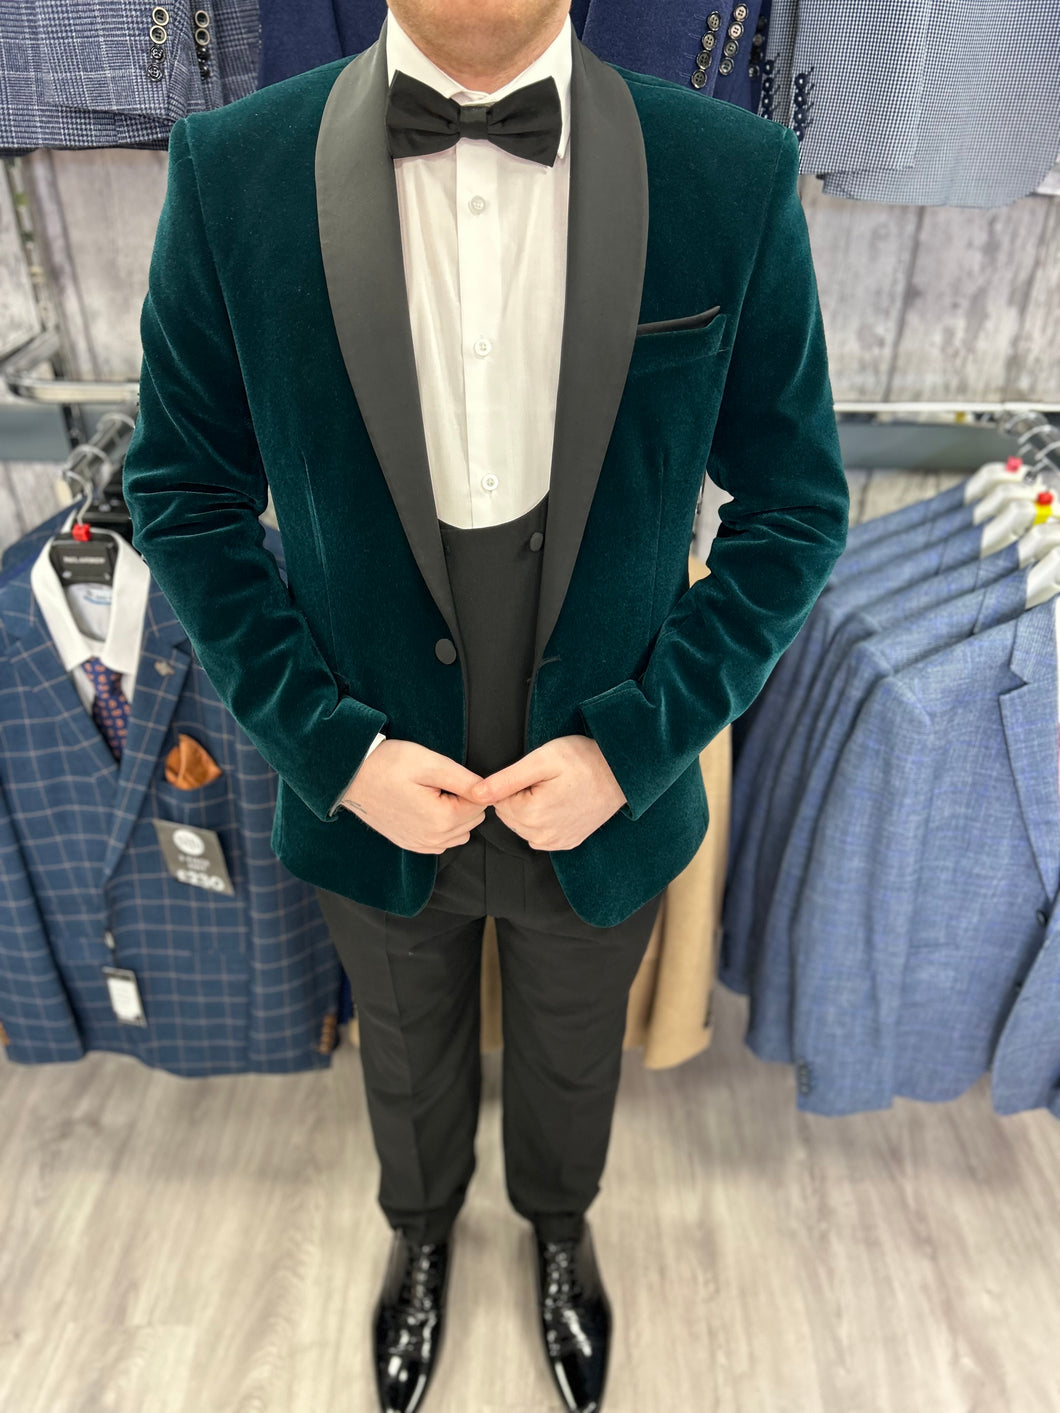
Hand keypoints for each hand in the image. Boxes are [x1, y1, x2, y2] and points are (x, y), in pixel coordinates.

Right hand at [339, 739, 486, 852]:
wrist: (351, 777)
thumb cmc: (389, 765)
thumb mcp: (430, 764)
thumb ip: (464, 780)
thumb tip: (491, 791)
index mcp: (442, 819)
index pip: (482, 804)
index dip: (471, 785)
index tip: (448, 775)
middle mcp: (434, 840)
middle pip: (474, 819)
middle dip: (464, 800)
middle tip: (438, 783)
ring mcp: (421, 846)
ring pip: (461, 831)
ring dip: (454, 814)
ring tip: (432, 793)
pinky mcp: (412, 845)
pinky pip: (443, 841)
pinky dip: (442, 825)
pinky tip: (425, 806)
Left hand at [467, 735, 626, 849]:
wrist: (621, 772)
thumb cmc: (583, 760)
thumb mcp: (541, 760)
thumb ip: (506, 779)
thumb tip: (476, 793)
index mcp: (531, 814)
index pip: (497, 802)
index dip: (512, 783)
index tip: (534, 774)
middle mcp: (542, 836)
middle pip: (509, 815)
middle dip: (520, 797)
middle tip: (546, 780)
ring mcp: (556, 842)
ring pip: (523, 825)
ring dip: (531, 809)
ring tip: (555, 789)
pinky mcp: (568, 842)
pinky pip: (540, 834)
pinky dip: (543, 820)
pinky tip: (560, 803)